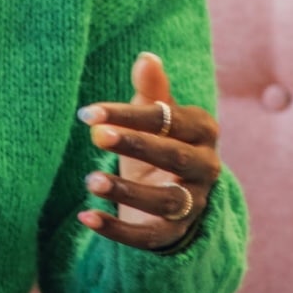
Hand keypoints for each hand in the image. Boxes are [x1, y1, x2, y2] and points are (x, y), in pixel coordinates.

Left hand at [75, 52, 222, 252]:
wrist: (175, 195)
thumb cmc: (160, 145)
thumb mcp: (156, 120)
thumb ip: (152, 92)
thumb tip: (146, 57)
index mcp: (203, 131)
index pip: (169, 120)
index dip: (130, 115)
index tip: (89, 113)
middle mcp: (207, 167)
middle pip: (174, 156)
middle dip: (136, 144)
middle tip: (97, 136)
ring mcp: (194, 203)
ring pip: (165, 200)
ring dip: (127, 190)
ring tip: (91, 180)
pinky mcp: (174, 233)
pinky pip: (148, 236)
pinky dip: (117, 230)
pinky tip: (86, 217)